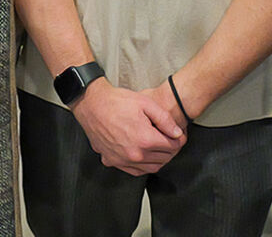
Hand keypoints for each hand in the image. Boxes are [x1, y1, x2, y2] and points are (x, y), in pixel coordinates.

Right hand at [71, 78, 185, 175]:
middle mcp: (134, 154)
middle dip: (171, 150)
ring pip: (151, 168)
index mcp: (145, 139)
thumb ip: (165, 119)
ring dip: (159, 159)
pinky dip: (144, 165)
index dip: (179, 140)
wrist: (92, 104)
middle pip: (163, 159)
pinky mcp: (112, 161)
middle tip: (171, 140)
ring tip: (159, 147)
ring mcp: (122, 160)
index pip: (172, 146)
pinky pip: (135, 171)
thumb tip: (177, 133)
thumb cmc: (116, 102)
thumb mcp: (146, 102)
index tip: (179, 135)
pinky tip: (144, 155)